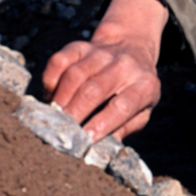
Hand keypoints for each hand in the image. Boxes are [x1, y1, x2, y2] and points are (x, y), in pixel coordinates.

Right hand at [43, 0, 168, 139]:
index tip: (86, 139)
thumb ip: (124, 130)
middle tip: (62, 132)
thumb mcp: (142, 110)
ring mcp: (100, 53)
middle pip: (94, 89)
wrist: (133, 46)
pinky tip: (52, 95)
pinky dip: (50, 80)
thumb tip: (101, 150)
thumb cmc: (135, 89)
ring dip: (60, 99)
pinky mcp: (80, 46)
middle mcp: (124, 66)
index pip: (122, 105)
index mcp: (144, 86)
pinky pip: (59, 61)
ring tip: (54, 117)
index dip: (103, 123)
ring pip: (74, 75)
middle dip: (74, 114)